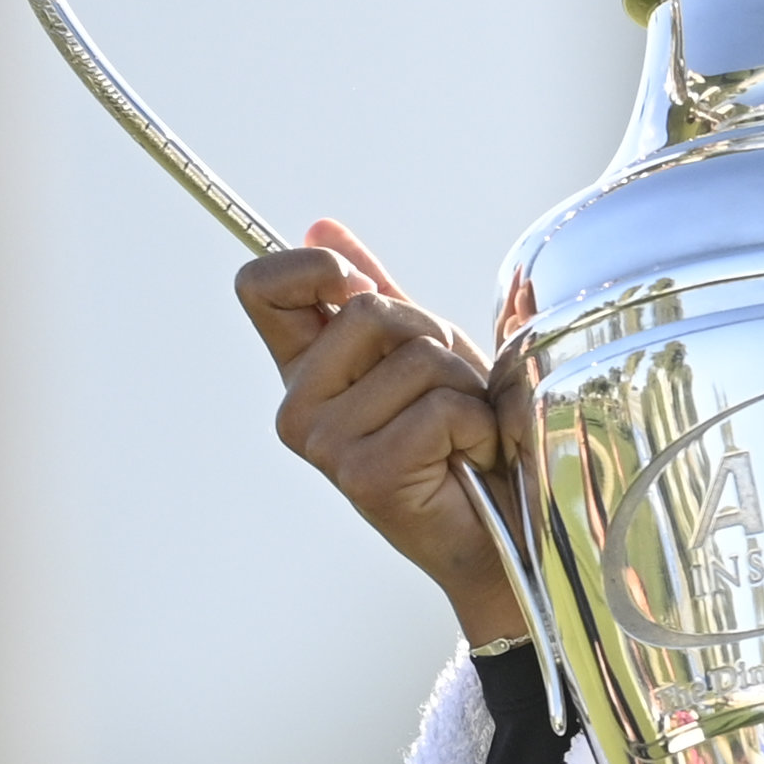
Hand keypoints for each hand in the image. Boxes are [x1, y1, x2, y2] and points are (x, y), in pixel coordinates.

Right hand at [237, 218, 530, 646]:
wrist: (502, 539)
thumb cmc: (466, 443)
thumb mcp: (423, 353)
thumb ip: (376, 292)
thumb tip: (320, 224)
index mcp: (303, 372)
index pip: (261, 288)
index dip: (313, 267)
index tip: (361, 285)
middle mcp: (298, 409)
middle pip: (368, 309)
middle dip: (434, 339)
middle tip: (451, 395)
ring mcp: (324, 445)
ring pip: (416, 358)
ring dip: (466, 390)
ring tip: (465, 435)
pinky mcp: (364, 475)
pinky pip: (441, 408)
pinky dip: (479, 428)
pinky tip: (470, 462)